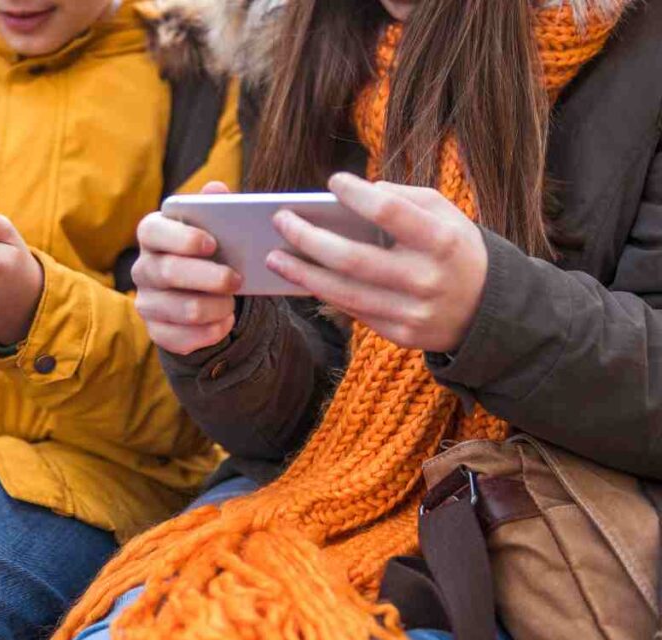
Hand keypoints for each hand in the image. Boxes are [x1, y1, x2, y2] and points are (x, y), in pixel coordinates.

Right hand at [131, 182, 242, 355]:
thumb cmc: (207, 252)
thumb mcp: (212, 227)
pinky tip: (225, 322)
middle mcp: (143, 268)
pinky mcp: (156, 331)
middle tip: (236, 280)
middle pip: (169, 273)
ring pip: (182, 310)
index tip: (212, 244)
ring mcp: (146, 302)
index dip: (182, 238)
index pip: (153, 231)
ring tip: (232, 303)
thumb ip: (213, 208)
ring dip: (215, 307)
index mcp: (152, 234)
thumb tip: (216, 190)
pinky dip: (211, 332)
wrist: (200, 293)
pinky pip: (183, 339)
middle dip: (209, 277)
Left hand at [266, 173, 487, 352]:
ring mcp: (412, 312)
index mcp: (441, 242)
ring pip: (344, 292)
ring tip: (274, 256)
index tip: (332, 182)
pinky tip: (300, 277)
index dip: (356, 196)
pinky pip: (353, 312)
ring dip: (302, 273)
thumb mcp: (447, 216)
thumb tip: (360, 191)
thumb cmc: (457, 251)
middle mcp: (426, 279)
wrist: (489, 311)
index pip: (390, 213)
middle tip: (280, 221)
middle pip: (353, 259)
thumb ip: (406, 198)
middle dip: (308, 238)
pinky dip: (323, 293)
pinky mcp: (401, 335)